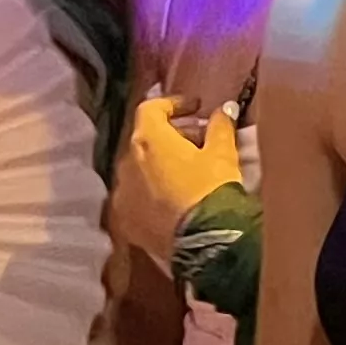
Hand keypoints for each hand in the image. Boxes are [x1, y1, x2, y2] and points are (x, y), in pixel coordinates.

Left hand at [107, 95, 242, 260]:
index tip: (196, 107)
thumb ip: (220, 126)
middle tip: (199, 140)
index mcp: (148, 140)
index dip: (174, 103)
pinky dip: (151, 190)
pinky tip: (173, 198)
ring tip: (187, 171)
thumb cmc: (212, 189)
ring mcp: (121, 193)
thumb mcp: (223, 153)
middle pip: (145, 138)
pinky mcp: (124, 219)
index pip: (151, 108)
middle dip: (171, 135)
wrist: (203, 241)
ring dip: (159, 164)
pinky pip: (135, 196)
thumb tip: (224, 109)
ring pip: (138, 168)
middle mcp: (126, 163)